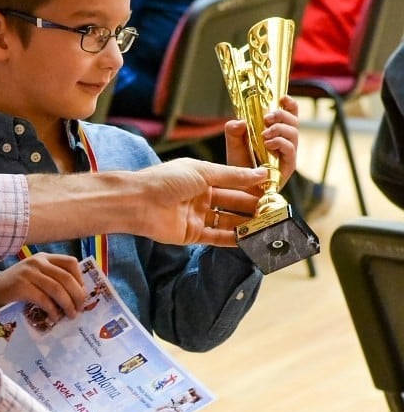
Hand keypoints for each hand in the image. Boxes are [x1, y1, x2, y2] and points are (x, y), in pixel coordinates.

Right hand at [0, 253, 85, 322]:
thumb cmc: (18, 287)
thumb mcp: (36, 276)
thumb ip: (53, 280)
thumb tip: (76, 297)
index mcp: (45, 258)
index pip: (70, 263)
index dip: (80, 279)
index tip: (83, 294)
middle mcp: (38, 262)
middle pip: (66, 277)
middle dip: (77, 295)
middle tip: (80, 308)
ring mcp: (29, 273)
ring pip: (57, 288)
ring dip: (67, 304)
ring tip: (71, 315)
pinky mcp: (21, 286)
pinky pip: (43, 299)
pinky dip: (52, 310)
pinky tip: (54, 317)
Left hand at [134, 156, 266, 246]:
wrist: (138, 202)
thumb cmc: (167, 179)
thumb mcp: (203, 171)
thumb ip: (233, 175)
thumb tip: (261, 173)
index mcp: (202, 177)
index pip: (232, 182)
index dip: (250, 187)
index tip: (271, 190)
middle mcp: (200, 197)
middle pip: (231, 203)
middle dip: (251, 206)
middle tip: (273, 211)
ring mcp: (196, 216)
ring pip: (226, 221)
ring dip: (245, 223)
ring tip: (266, 225)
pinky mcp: (191, 235)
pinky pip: (216, 237)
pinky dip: (232, 239)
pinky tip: (249, 239)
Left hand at [225, 94, 298, 187]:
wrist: (240, 190)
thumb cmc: (239, 167)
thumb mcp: (233, 145)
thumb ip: (234, 132)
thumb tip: (240, 121)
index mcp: (275, 133)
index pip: (288, 114)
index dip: (289, 104)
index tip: (282, 97)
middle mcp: (284, 142)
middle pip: (294, 120)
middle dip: (282, 114)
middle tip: (266, 117)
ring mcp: (287, 154)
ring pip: (294, 133)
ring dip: (279, 129)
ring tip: (264, 134)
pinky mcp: (288, 166)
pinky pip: (290, 149)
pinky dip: (280, 142)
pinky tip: (268, 143)